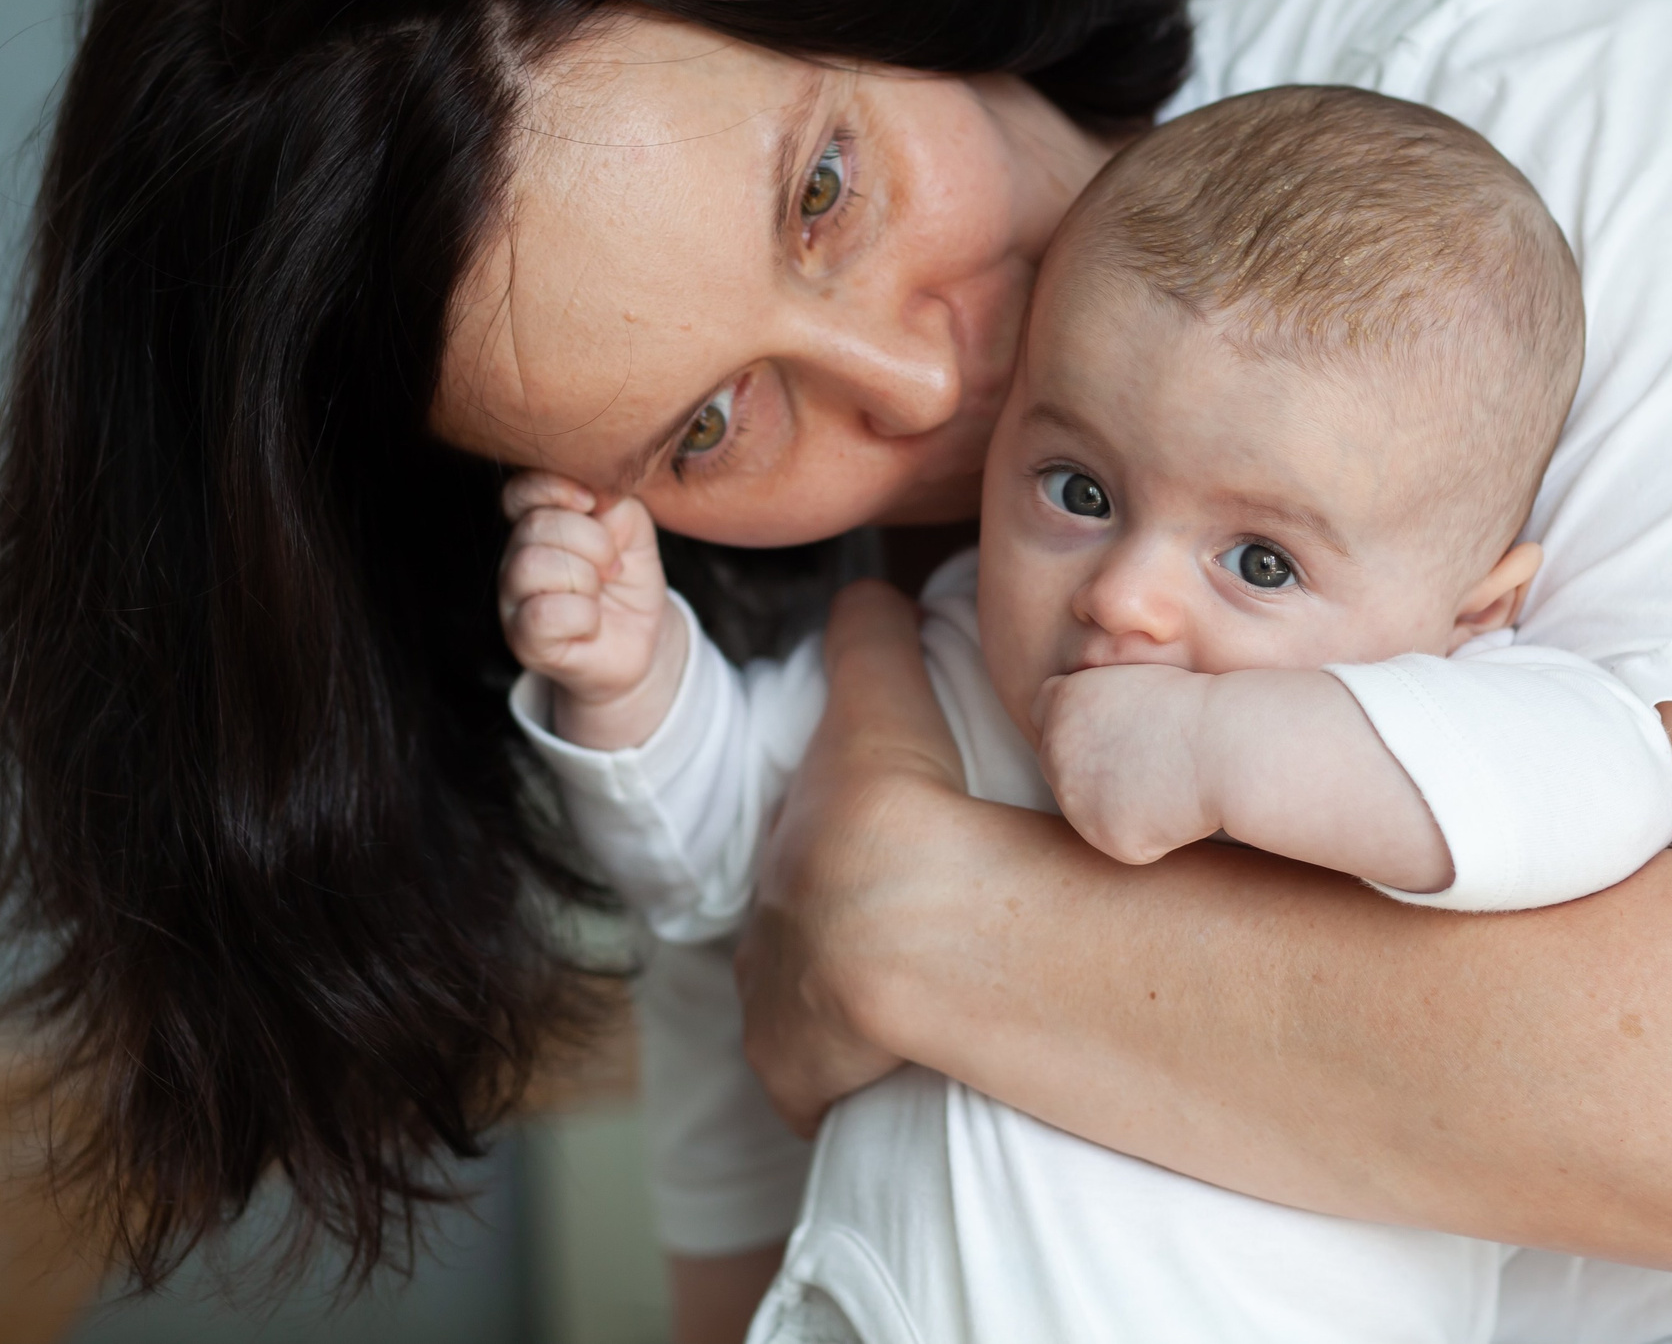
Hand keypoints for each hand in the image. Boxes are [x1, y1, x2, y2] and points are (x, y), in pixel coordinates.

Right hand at [496, 471, 686, 749]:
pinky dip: (584, 616)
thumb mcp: (634, 531)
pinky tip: (591, 622)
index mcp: (537, 525)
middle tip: (612, 566)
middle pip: (535, 526)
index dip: (552, 488)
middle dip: (591, 542)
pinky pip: (545, 613)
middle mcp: (516, 558)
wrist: (642, 641)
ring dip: (586, 579)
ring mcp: (514, 600)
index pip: (518, 491)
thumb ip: (615, 503)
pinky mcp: (523, 639)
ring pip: (535, 565)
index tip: (592, 503)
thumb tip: (595, 495)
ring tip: (599, 593)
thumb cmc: (628, 581)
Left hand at [736, 580, 964, 1135]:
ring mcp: (775, 1009)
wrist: (906, 934)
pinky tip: (890, 1067)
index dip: (834, 841)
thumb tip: (872, 590)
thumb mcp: (888, 702)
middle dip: (836, 929)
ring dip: (839, 1009)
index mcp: (792, 846)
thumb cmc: (905, 811)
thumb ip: (873, 640)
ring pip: (800, 1007)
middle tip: (903, 929)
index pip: (802, 844)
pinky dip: (844, 1076)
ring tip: (905, 1006)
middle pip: (798, 928)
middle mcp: (766, 929)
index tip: (866, 849)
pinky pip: (815, 1081)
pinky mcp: (796, 1075)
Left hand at [1032, 664, 1219, 864]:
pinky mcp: (1105, 838)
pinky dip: (1148, 830)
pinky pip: (1121, 836)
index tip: (1108, 721)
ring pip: (1086, 804)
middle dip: (1088, 762)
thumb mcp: (1136, 682)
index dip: (1075, 716)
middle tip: (1141, 756)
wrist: (1227, 747)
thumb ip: (1098, 704)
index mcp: (1062, 702)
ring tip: (1167, 780)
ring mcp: (1075, 800)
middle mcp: (1055, 751)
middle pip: (1057, 761)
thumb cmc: (1200, 706)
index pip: (1044, 708)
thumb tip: (1090, 730)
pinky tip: (1177, 809)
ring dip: (1116, 799)